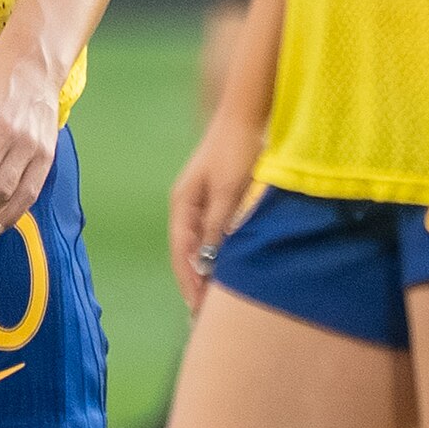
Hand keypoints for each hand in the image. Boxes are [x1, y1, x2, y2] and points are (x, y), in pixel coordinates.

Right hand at [168, 107, 263, 310]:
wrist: (247, 113)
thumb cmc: (235, 149)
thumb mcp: (226, 190)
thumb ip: (218, 226)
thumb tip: (210, 261)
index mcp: (183, 204)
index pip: (182, 252)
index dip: (189, 281)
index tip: (198, 308)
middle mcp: (188, 205)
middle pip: (188, 252)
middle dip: (195, 282)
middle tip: (204, 314)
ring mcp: (204, 201)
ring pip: (202, 245)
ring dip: (207, 270)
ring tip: (216, 298)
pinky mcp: (221, 197)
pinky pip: (216, 234)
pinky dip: (219, 254)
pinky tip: (230, 267)